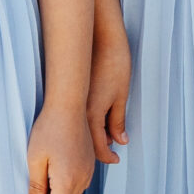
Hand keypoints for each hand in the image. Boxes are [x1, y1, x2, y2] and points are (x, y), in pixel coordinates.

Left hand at [29, 100, 94, 193]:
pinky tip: (55, 169)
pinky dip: (67, 183)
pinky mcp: (90, 161)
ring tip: (43, 177)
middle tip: (34, 190)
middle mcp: (83, 178)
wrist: (68, 106)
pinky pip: (80, 182)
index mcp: (68, 181)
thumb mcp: (35, 159)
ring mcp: (89, 170)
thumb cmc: (49, 129)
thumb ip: (36, 186)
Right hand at [87, 23, 130, 165]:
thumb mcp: (121, 95)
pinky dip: (88, 121)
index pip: (98, 147)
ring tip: (107, 132)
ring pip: (82, 129)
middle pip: (87, 141)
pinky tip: (97, 117)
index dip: (108, 156)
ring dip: (94, 134)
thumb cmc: (114, 63)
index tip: (116, 158)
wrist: (100, 36)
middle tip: (113, 146)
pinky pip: (79, 115)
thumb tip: (119, 141)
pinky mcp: (73, 92)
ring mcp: (74, 101)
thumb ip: (117, 121)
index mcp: (92, 114)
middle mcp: (79, 111)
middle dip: (100, 146)